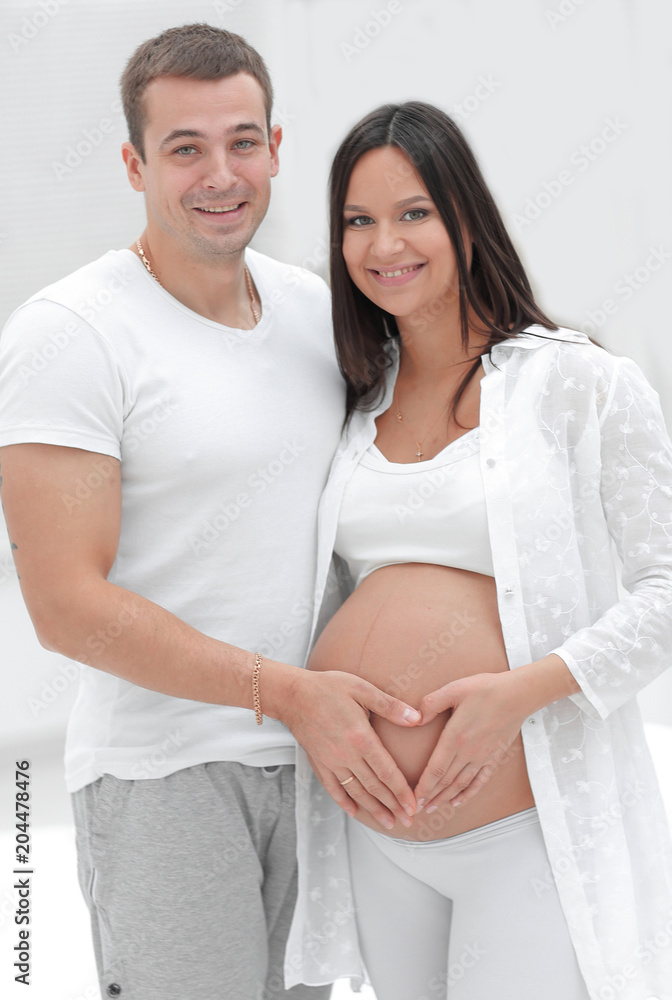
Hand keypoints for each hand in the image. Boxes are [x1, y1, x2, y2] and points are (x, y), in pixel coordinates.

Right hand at [282, 669, 420, 828]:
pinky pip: (333, 789)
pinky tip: (355, 812)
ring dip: (374, 809)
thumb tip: (416, 717)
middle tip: (408, 821)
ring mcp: (331, 762)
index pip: (387, 772)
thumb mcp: (362, 689)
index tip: (413, 806)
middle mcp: (346, 755)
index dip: (402, 792)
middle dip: (393, 806)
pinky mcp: (319, 763)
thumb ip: (390, 705)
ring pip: (356, 792)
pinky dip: (344, 802)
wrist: (292, 695)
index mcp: (361, 738)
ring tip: (389, 822)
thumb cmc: (328, 687)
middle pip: (374, 787)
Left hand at [414, 672, 527, 812]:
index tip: (413, 797)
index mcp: (455, 737)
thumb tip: (415, 719)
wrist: (517, 695)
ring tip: (433, 807)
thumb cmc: (486, 689)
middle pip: (445, 781)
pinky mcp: (494, 757)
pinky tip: (459, 801)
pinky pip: (479, 781)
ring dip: (445, 798)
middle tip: (416, 809)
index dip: (423, 786)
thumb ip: (431, 704)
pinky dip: (468, 794)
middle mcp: (468, 752)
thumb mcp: (453, 689)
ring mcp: (482, 757)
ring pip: (460, 784)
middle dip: (430, 796)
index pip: (435, 769)